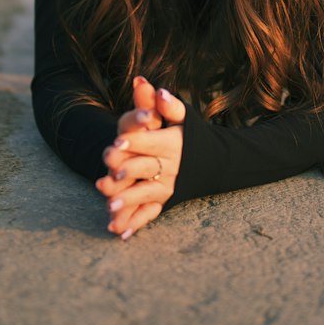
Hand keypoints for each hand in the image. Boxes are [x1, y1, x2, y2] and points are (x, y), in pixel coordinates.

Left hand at [95, 77, 184, 239]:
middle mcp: (171, 167)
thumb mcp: (184, 118)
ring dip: (128, 202)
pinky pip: (150, 213)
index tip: (117, 140)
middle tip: (108, 176)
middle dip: (127, 171)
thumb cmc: (190, 135)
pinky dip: (136, 223)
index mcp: (173, 144)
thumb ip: (170, 106)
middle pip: (146, 168)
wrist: (214, 162)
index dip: (134, 140)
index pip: (151, 141)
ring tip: (109, 206)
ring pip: (146, 194)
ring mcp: (169, 186)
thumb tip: (160, 91)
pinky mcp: (166, 201)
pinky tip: (120, 233)